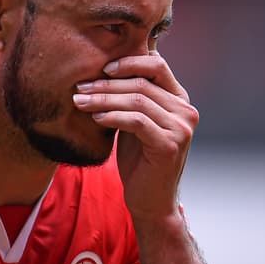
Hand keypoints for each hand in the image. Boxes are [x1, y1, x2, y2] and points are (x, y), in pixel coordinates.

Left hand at [72, 53, 197, 222]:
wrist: (150, 202)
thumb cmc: (140, 161)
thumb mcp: (136, 122)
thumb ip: (132, 98)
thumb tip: (103, 70)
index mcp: (179, 100)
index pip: (157, 65)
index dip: (129, 61)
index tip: (101, 68)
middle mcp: (185, 110)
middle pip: (142, 82)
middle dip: (106, 83)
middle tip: (79, 88)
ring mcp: (180, 128)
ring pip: (137, 100)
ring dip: (103, 99)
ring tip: (80, 102)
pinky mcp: (169, 144)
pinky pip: (136, 121)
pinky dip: (113, 116)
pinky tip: (96, 118)